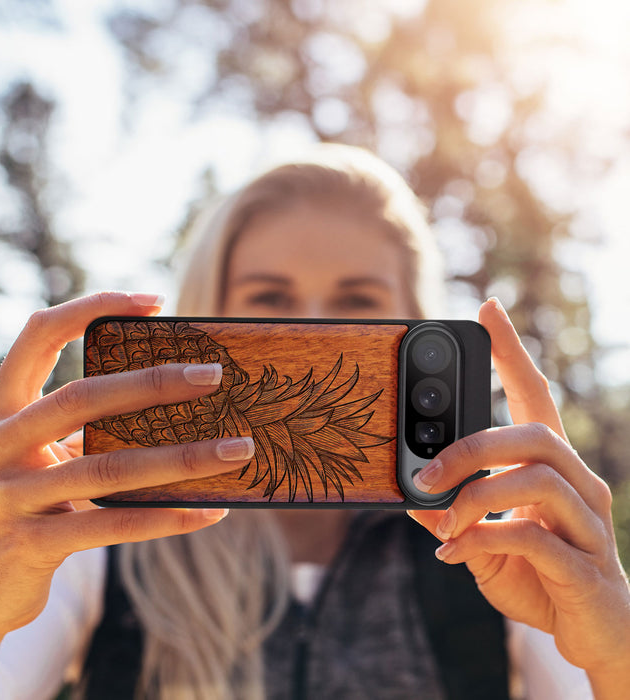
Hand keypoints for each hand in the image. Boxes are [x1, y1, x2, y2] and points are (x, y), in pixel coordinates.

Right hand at [0, 292, 253, 639]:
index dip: (92, 308)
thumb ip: (86, 426)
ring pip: (107, 467)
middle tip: (214, 376)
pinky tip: (210, 511)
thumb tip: (178, 397)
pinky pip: (112, 525)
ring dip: (182, 457)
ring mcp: (6, 498)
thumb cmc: (28, 503)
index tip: (155, 301)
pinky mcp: (28, 546)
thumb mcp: (43, 455)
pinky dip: (166, 517)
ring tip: (237, 449)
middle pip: (81, 397)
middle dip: (153, 383)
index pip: (38, 335)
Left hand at [408, 298, 629, 692]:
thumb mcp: (483, 539)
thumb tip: (410, 495)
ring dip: (475, 497)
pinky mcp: (586, 566)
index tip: (488, 309)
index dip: (512, 352)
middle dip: (471, 447)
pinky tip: (455, 554)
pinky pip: (534, 538)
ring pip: (537, 479)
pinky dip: (483, 540)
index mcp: (552, 468)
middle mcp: (579, 484)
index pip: (535, 395)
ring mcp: (589, 523)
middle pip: (534, 434)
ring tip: (442, 522)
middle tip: (425, 472)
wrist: (593, 634)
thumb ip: (452, 514)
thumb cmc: (539, 576)